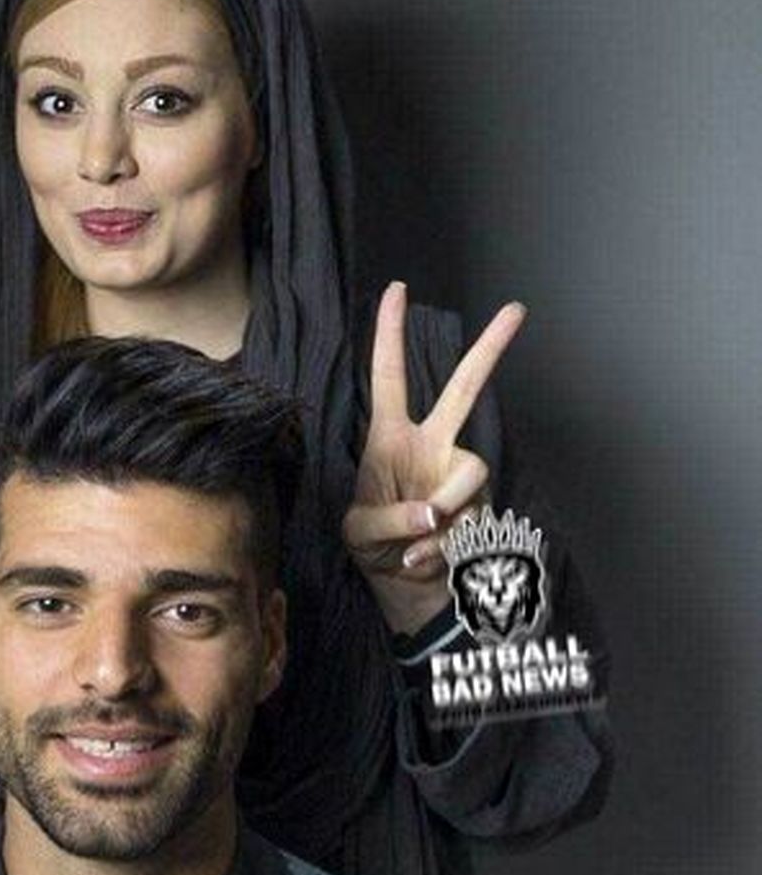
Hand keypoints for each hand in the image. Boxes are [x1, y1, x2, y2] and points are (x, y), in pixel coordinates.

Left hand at [342, 281, 525, 634]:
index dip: (389, 336)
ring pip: (471, 475)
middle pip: (462, 389)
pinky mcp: (481, 506)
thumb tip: (433, 513)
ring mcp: (459, 475)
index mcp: (391, 438)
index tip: (397, 289)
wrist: (402, 585)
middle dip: (489, 349)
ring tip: (416, 550)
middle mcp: (431, 447)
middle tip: (515, 310)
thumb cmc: (373, 546)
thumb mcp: (359, 533)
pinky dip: (446, 550)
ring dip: (446, 515)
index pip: (390, 379)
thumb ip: (391, 519)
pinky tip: (423, 564)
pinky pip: (474, 520)